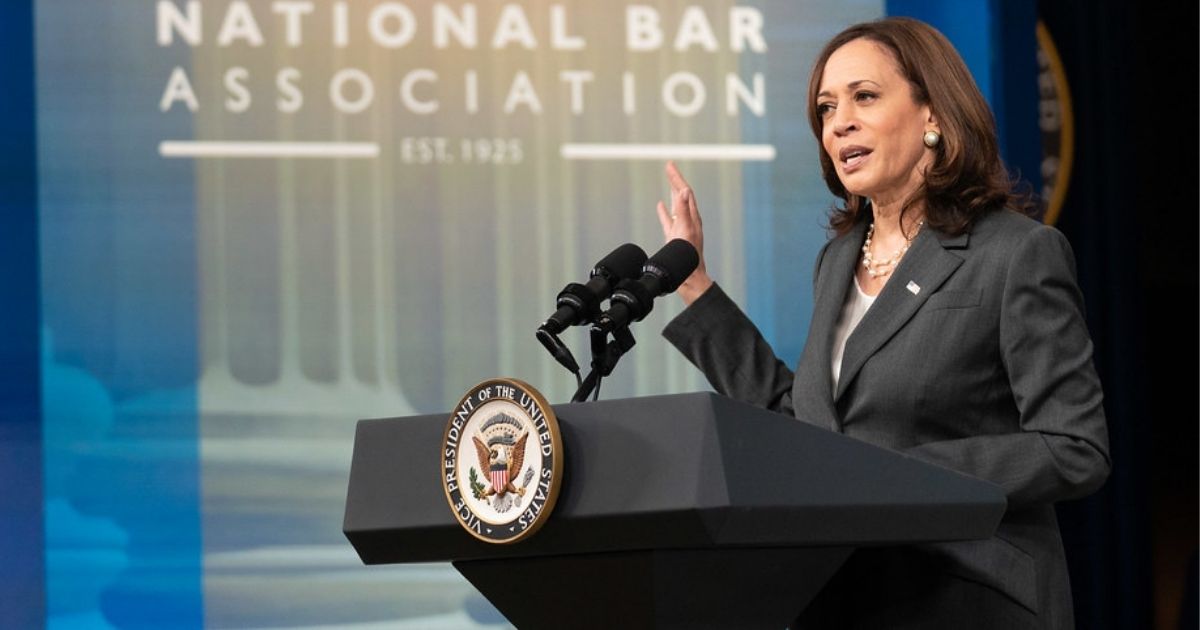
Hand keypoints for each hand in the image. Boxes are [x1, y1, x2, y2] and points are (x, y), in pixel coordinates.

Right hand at [655, 161, 712, 304]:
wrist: (689, 278)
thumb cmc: (688, 257)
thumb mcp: (685, 231)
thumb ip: (683, 211)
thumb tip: (683, 191)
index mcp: (692, 217)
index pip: (685, 192)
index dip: (677, 178)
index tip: (669, 165)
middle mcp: (688, 221)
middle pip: (682, 195)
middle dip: (675, 180)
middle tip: (669, 167)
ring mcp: (681, 229)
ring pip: (676, 206)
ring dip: (672, 192)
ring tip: (668, 182)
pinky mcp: (674, 238)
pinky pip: (668, 219)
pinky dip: (664, 211)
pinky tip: (660, 206)